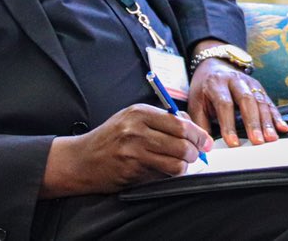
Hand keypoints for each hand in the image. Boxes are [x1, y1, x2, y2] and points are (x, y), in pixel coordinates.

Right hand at [39, 103, 212, 197]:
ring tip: (182, 164)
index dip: (198, 134)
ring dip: (185, 166)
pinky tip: (165, 170)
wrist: (82, 159)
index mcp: (139, 112)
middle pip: (182, 143)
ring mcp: (134, 151)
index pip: (180, 123)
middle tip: (196, 155)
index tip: (205, 141)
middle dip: (195, 152)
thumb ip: (160, 120)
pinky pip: (162, 175)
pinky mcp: (133, 171)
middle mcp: (137, 129)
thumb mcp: (131, 118)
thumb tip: (192, 127)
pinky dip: (170, 175)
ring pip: (176, 162)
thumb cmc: (110, 138)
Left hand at [188, 58, 287, 146]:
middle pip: (245, 100)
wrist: (213, 66)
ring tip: (271, 138)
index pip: (224, 104)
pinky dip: (276, 115)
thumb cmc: (204, 90)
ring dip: (267, 121)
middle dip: (253, 122)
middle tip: (257, 141)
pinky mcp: (258, 87)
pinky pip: (269, 102)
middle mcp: (233, 80)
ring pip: (259, 100)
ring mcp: (248, 82)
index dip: (229, 124)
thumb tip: (204, 146)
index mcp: (215, 84)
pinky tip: (282, 128)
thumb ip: (200, 124)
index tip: (233, 143)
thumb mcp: (196, 103)